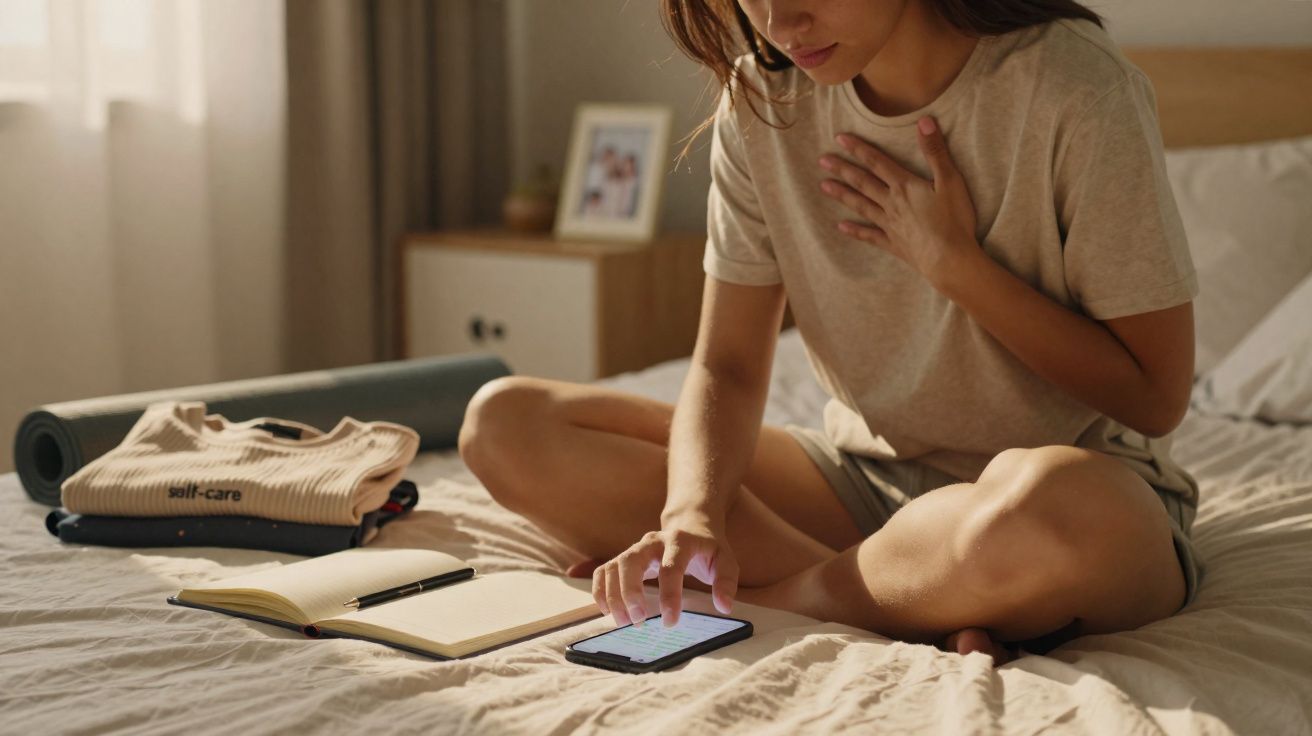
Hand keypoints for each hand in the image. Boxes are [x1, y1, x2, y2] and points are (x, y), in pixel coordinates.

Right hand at [591, 520, 738, 628]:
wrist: (690, 526)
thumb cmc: (706, 548)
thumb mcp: (725, 560)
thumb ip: (726, 581)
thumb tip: (724, 606)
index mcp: (679, 541)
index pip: (671, 567)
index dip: (669, 595)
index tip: (670, 622)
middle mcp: (653, 541)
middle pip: (631, 561)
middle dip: (631, 592)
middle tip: (639, 621)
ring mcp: (635, 548)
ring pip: (614, 566)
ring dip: (614, 596)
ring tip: (624, 622)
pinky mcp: (624, 558)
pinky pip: (604, 571)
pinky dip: (600, 591)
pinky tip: (606, 611)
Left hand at [818, 115, 979, 287]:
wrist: (949, 259)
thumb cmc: (953, 220)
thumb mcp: (950, 181)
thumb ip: (935, 151)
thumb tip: (924, 121)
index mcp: (905, 186)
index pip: (877, 162)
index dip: (858, 149)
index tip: (839, 139)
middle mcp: (892, 203)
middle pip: (863, 182)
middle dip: (843, 169)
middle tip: (822, 161)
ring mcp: (890, 225)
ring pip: (861, 206)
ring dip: (843, 195)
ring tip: (823, 186)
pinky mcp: (894, 244)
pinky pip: (870, 236)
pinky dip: (856, 231)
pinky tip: (841, 227)